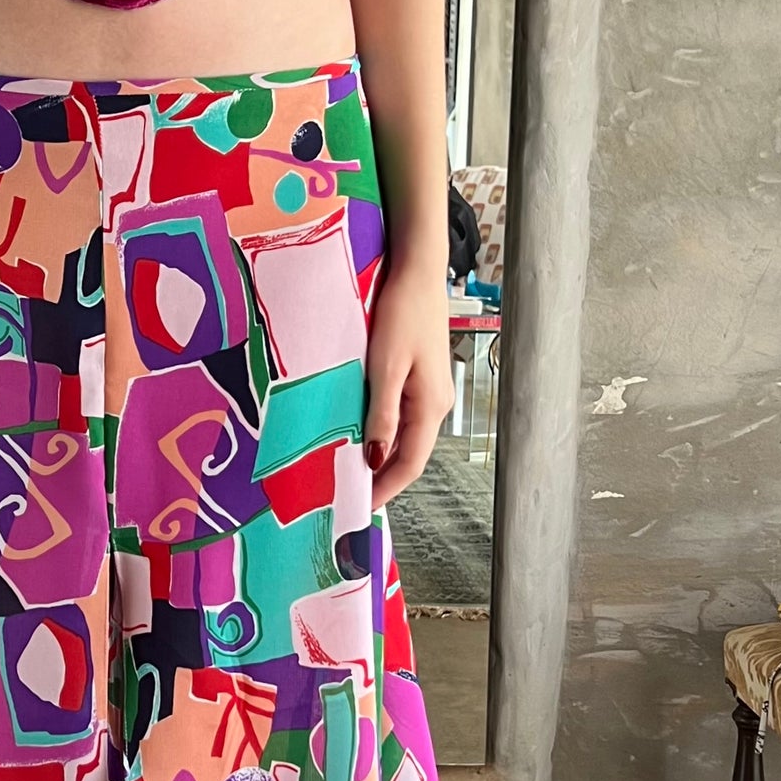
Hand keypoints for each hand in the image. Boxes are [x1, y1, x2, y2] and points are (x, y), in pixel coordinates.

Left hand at [363, 262, 454, 508]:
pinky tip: (360, 432)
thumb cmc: (402, 313)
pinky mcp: (417, 377)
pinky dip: (380, 430)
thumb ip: (382, 413)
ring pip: (403, 436)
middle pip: (408, 454)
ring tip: (347, 469)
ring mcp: (428, 391)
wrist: (417, 271)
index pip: (409, 463)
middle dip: (381, 477)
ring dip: (379, 454)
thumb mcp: (386, 366)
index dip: (385, 489)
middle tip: (346, 495)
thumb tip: (377, 459)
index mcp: (431, 406)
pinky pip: (400, 415)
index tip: (358, 508)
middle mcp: (435, 404)